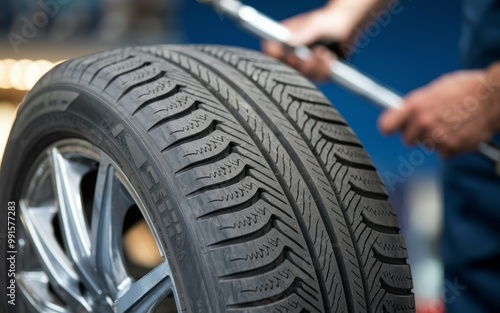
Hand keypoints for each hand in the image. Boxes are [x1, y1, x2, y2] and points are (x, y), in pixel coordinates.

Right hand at [262, 6, 353, 80]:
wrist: (349, 27)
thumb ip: (303, 34)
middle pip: (287, 69)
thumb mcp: (316, 25)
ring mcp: (303, 63)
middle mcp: (292, 52)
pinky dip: (325, 70)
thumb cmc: (331, 20)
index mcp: (285, 38)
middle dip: (303, 64)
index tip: (290, 56)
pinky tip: (330, 59)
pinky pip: (317, 78)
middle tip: (316, 52)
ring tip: (326, 54)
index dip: (276, 57)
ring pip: (304, 76)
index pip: (271, 51)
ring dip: (317, 66)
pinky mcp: (315, 71)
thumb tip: (287, 42)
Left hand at [379, 69, 499, 157]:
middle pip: (407, 140)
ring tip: (453, 124)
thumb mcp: (436, 89)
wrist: (494, 97)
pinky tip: (461, 132)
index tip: (394, 128)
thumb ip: (418, 104)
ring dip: (436, 139)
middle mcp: (423, 122)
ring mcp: (436, 136)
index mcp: (415, 105)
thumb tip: (404, 112)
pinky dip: (451, 147)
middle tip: (433, 124)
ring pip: (427, 146)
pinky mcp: (451, 147)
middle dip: (418, 134)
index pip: (387, 126)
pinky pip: (444, 153)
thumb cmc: (467, 88)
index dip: (391, 127)